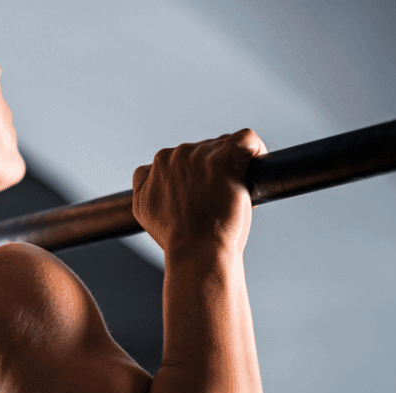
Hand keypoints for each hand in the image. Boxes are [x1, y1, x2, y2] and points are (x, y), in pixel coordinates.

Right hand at [132, 129, 266, 256]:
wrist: (197, 249)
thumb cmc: (176, 236)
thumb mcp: (142, 208)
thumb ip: (142, 183)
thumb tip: (149, 172)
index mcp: (160, 161)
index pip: (185, 156)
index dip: (198, 174)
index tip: (204, 194)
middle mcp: (179, 153)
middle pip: (206, 150)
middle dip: (215, 170)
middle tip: (218, 199)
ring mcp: (204, 155)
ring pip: (227, 147)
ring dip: (233, 167)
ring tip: (233, 194)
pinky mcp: (228, 159)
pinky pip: (246, 140)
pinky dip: (254, 149)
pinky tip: (253, 167)